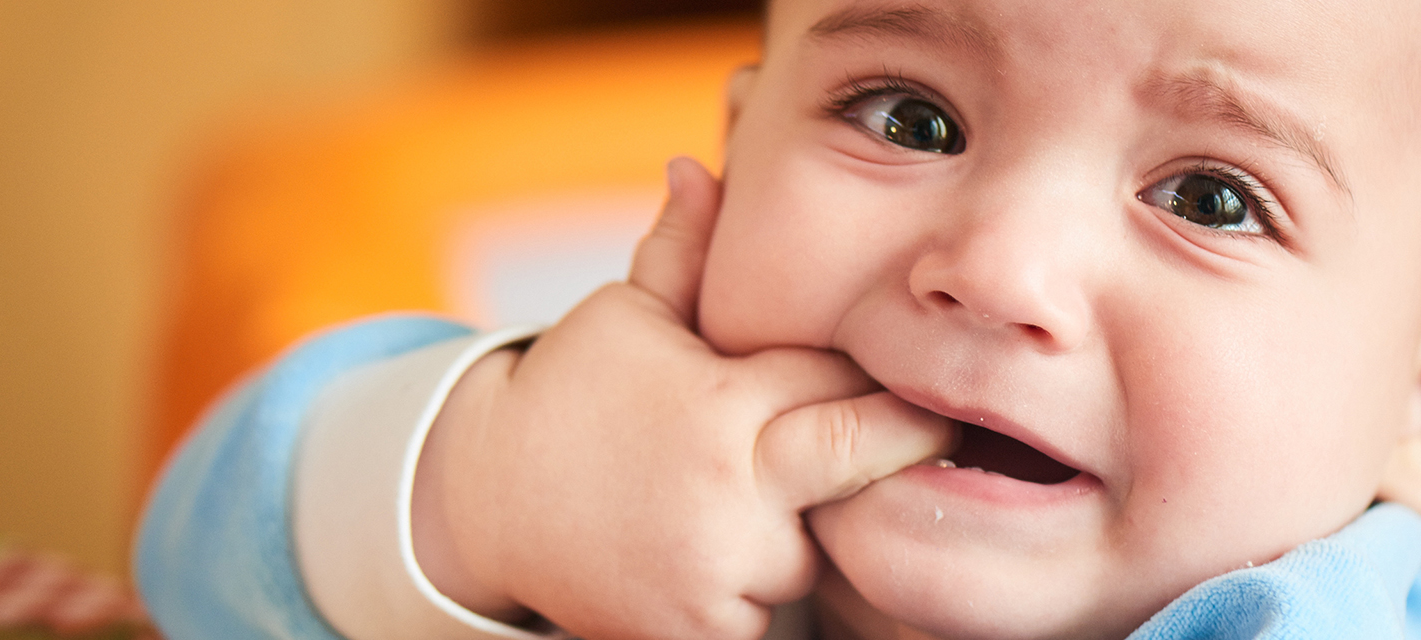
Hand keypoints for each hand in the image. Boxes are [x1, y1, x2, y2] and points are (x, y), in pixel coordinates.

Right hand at [411, 158, 956, 638]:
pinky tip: (739, 554)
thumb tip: (701, 163)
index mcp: (721, 402)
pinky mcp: (699, 630)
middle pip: (867, 458)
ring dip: (815, 528)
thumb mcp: (625, 315)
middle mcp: (731, 490)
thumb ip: (682, 251)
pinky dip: (769, 590)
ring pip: (823, 549)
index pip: (843, 376)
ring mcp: (719, 570)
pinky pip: (778, 612)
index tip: (911, 366)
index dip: (876, 370)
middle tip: (937, 426)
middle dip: (907, 442)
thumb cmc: (571, 394)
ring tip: (783, 499)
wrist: (483, 505)